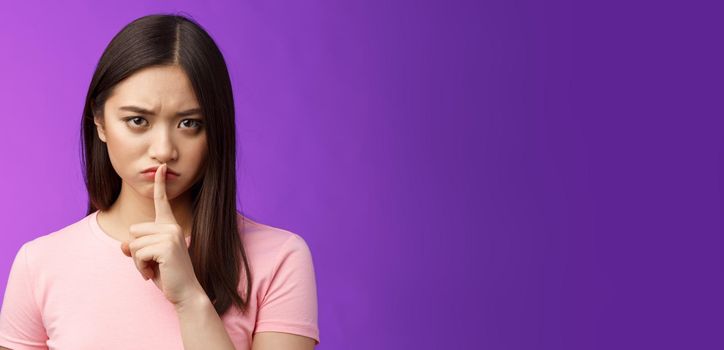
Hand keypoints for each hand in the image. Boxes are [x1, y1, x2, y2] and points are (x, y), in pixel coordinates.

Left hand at [120, 163, 203, 305]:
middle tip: (152, 264)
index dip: (160, 185)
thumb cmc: (169, 275)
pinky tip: (154, 274)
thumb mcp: (148, 259)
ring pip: (134, 243)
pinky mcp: (165, 247)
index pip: (162, 202)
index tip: (161, 167)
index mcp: (170, 226)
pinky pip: (137, 253)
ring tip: (154, 270)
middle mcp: (171, 227)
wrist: (186, 292)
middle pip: (134, 230)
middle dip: (136, 251)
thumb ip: (136, 249)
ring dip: (138, 262)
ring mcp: (170, 236)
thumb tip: (124, 246)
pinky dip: (141, 267)